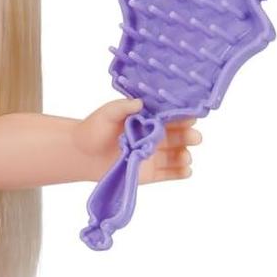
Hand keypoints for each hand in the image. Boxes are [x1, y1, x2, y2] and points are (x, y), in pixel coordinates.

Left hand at [76, 98, 201, 182]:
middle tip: (195, 137)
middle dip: (189, 136)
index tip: (192, 117)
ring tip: (186, 157)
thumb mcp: (108, 113)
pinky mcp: (150, 173)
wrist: (81, 153)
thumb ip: (123, 107)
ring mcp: (155, 155)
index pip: (171, 117)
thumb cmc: (94, 129)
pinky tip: (186, 171)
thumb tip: (140, 102)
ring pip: (177, 155)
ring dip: (185, 156)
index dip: (183, 117)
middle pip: (179, 136)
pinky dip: (180, 173)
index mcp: (150, 120)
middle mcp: (156, 137)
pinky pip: (170, 173)